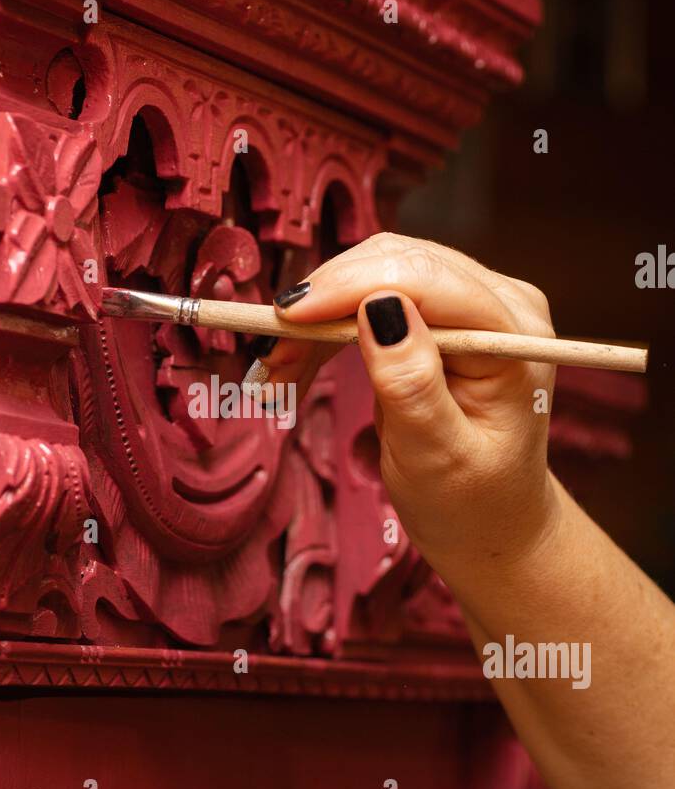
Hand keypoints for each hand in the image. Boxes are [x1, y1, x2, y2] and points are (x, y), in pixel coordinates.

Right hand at [256, 234, 559, 585]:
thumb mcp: (437, 457)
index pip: (429, 280)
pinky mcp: (444, 313)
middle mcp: (504, 304)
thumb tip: (380, 308)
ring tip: (279, 368)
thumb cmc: (471, 500)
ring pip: (378, 273)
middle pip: (399, 264)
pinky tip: (299, 360)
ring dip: (320, 314)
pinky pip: (374, 294)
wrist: (492, 524)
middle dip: (326, 301)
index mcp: (515, 337)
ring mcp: (476, 303)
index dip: (352, 286)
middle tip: (272, 354)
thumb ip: (412, 384)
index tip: (289, 316)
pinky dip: (329, 325)